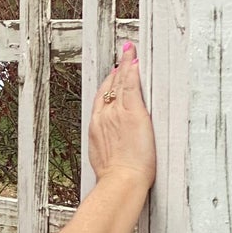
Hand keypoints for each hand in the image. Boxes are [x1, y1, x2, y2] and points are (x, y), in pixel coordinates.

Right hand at [87, 42, 155, 192]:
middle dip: (115, 72)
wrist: (120, 181)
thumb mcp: (103, 161)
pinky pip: (131, 86)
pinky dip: (132, 71)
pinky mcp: (133, 113)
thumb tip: (110, 151)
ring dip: (125, 65)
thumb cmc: (114, 178)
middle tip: (121, 57)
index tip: (111, 78)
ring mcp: (118, 113)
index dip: (106, 87)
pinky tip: (135, 60)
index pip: (100, 101)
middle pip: (108, 89)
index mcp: (97, 129)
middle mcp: (104, 118)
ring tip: (129, 51)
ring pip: (120, 83)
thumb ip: (107, 149)